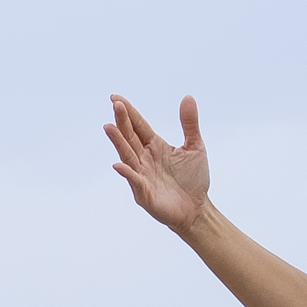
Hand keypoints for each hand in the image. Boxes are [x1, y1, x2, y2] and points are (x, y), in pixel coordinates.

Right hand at [106, 94, 213, 236]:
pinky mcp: (144, 193)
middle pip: (130, 137)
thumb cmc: (194, 179)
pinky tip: (119, 164)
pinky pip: (135, 181)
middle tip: (116, 105)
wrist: (197, 208)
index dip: (129, 112)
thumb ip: (189, 123)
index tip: (116, 98)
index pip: (138, 126)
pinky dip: (127, 173)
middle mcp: (144, 159)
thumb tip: (188, 97)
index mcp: (155, 146)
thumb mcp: (195, 146)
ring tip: (109, 127)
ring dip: (118, 142)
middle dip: (122, 121)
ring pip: (127, 155)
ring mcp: (142, 175)